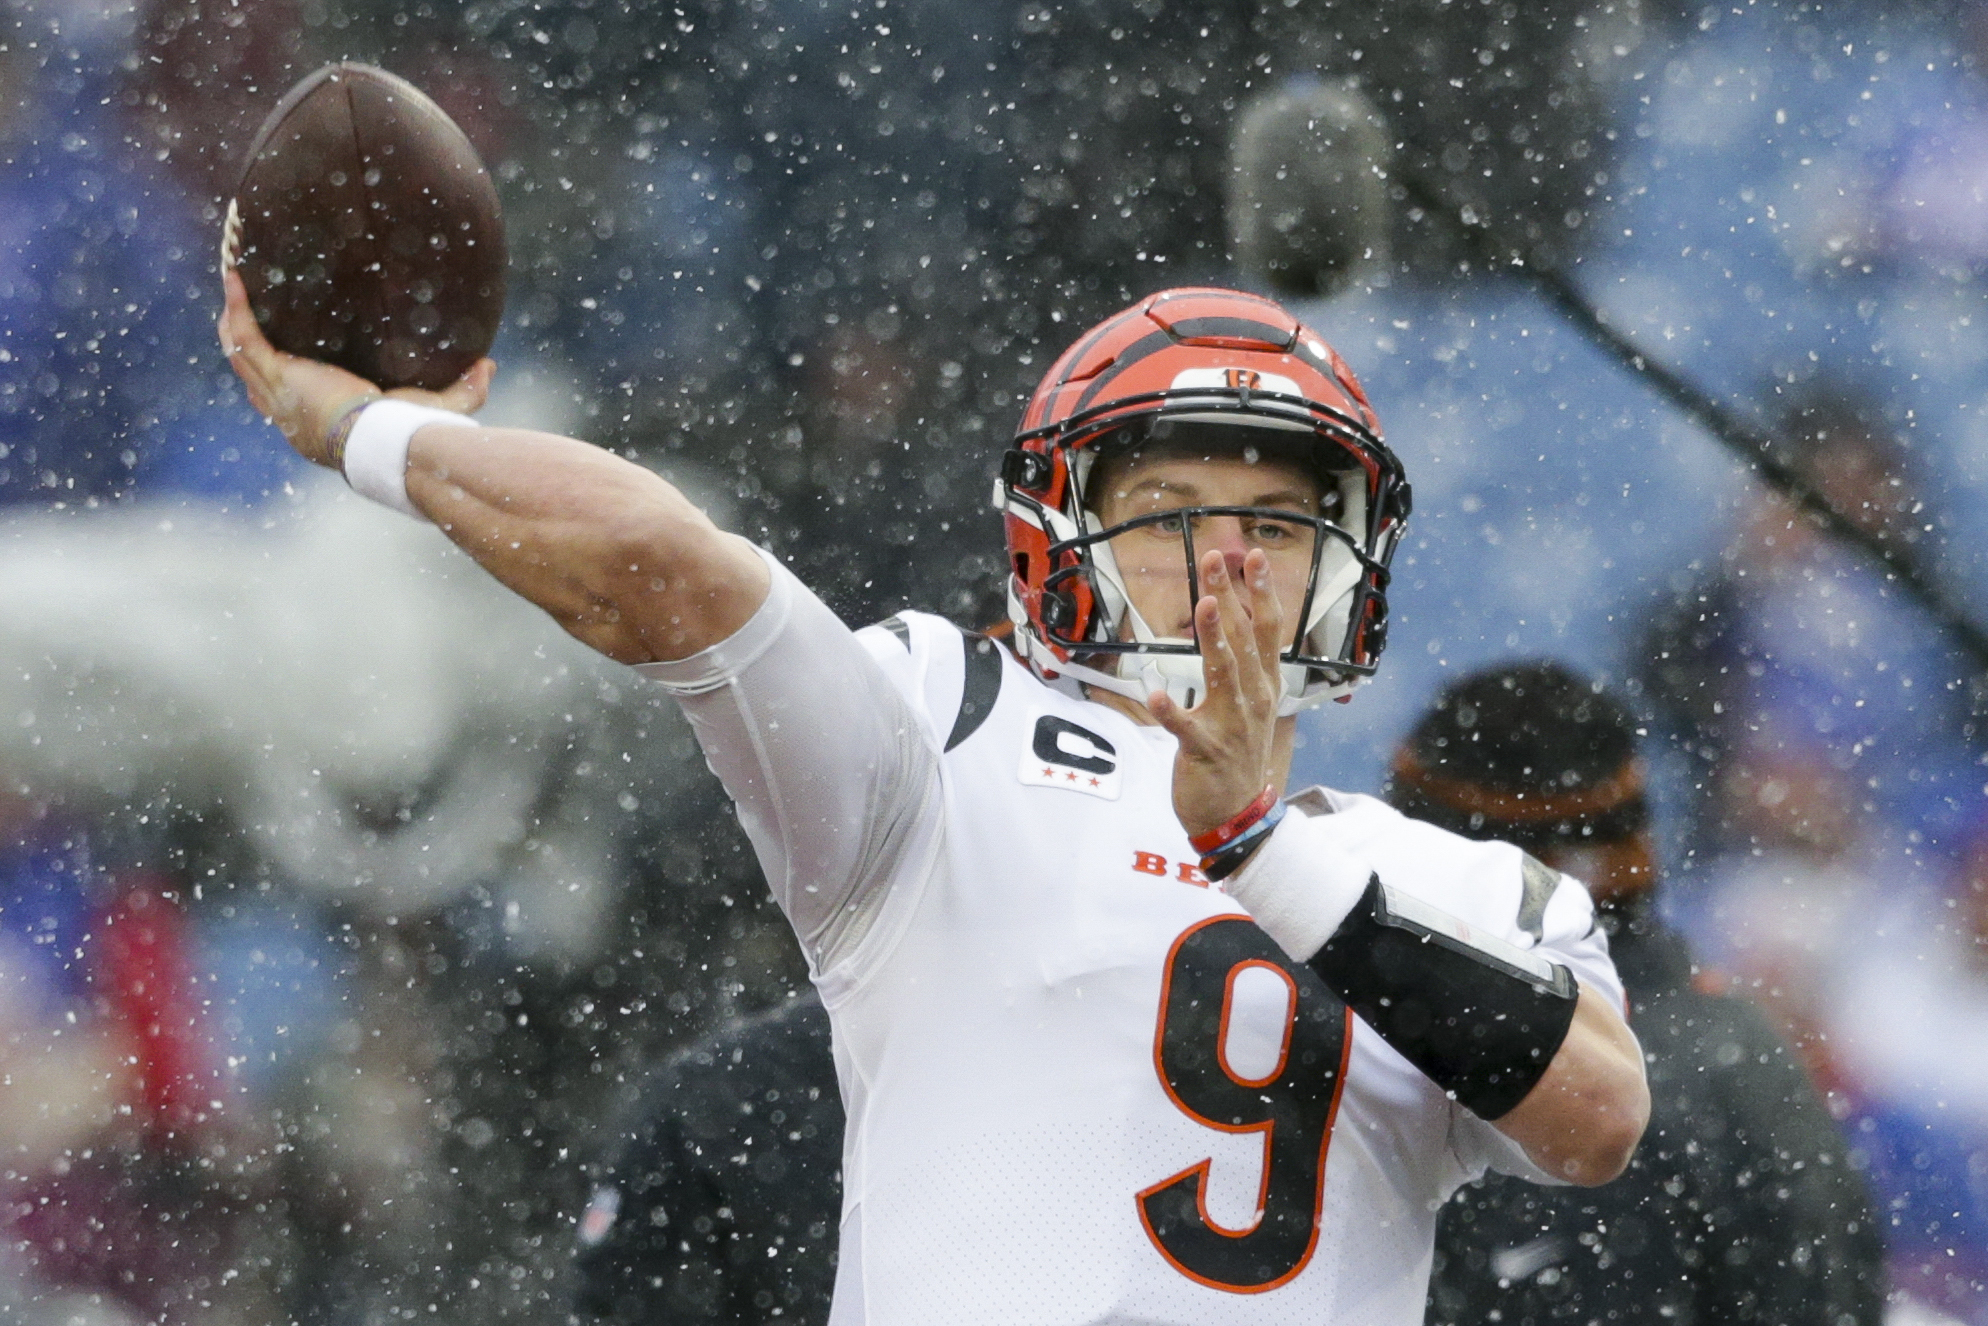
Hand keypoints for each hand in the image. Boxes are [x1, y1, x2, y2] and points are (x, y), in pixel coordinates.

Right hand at [217, 267, 493, 466]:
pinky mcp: (280, 377)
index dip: (281, 379)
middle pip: (255, 379)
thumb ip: (465, 389)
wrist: (387, 441)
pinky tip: (237, 276)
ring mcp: (280, 397)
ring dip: (235, 322)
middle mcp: (291, 416)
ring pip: (242, 357)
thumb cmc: (408, 434)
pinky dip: (239, 307)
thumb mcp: (438, 407)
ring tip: (236, 286)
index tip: (288, 354)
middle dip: (248, 346)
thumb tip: (488, 365)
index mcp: (319, 428)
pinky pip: (246, 338)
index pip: (290, 404)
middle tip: (247, 312)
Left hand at [1149, 547, 1286, 838]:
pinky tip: (1155, 695)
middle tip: (1216, 559)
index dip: (1261, 593)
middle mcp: (1253, 700)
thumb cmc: (1237, 753)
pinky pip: (1185, 727)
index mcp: (1265, 686)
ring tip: (1205, 605)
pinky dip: (1171, 712)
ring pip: (1223, 674)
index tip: (1254, 557)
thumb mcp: (1252, 705)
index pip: (1268, 631)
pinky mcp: (1204, 750)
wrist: (1238, 815)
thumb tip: (1234, 619)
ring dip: (1215, 638)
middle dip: (1231, 596)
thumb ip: (1244, 665)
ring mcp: (1231, 725)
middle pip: (1244, 640)